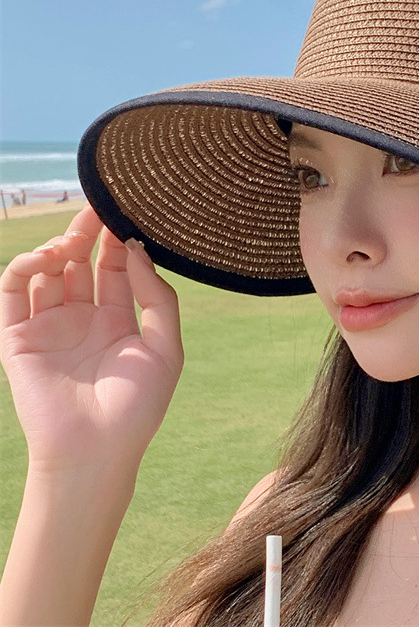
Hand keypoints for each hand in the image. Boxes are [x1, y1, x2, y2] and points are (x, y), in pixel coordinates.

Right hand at [0, 205, 183, 473]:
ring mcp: (49, 325)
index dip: (118, 240)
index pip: (114, 267)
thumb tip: (136, 248)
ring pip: (47, 270)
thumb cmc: (138, 404)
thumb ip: (156, 296)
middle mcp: (82, 318)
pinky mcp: (18, 337)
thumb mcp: (164, 345)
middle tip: (99, 206)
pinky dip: (25, 266)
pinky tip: (48, 258)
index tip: (126, 212)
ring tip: (72, 243)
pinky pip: (13, 291)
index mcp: (117, 320)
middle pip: (81, 261)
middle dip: (88, 233)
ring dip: (58, 247)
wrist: (97, 451)